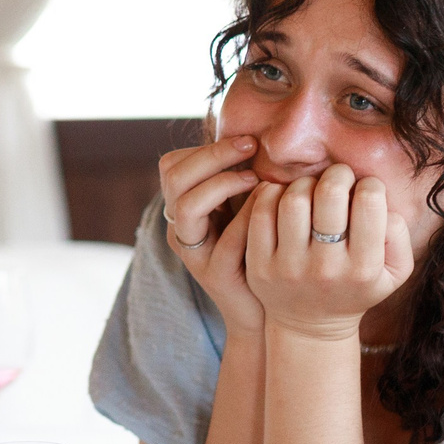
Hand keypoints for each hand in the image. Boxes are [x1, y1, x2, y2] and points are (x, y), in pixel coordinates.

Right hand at [158, 135, 262, 334]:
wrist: (268, 311)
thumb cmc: (264, 252)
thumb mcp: (249, 208)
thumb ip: (246, 178)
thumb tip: (263, 132)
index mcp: (185, 209)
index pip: (172, 165)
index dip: (205, 148)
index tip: (248, 141)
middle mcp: (182, 230)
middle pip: (174, 178)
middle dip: (213, 156)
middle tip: (251, 147)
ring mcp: (195, 254)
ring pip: (186, 206)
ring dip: (222, 183)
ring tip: (256, 179)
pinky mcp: (215, 276)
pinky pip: (226, 239)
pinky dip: (249, 216)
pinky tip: (271, 207)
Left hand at [244, 164, 410, 340]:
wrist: (312, 327)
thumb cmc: (357, 288)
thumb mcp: (395, 272)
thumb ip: (399, 234)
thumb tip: (380, 199)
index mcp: (363, 268)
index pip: (369, 202)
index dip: (370, 185)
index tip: (365, 190)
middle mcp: (326, 268)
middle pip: (329, 194)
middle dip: (338, 174)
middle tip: (338, 178)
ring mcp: (288, 268)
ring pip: (294, 199)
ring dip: (305, 183)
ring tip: (312, 190)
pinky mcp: (260, 266)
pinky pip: (261, 213)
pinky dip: (272, 194)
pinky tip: (284, 197)